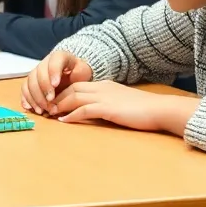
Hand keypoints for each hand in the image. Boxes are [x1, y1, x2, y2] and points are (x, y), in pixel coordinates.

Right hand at [21, 51, 92, 114]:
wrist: (74, 75)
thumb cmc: (79, 74)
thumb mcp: (83, 71)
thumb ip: (79, 75)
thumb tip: (71, 86)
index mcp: (59, 57)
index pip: (53, 62)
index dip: (52, 72)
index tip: (55, 85)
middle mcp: (44, 63)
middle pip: (38, 74)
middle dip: (43, 89)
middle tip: (50, 101)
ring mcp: (36, 73)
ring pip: (29, 83)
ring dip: (34, 97)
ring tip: (42, 109)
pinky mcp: (31, 83)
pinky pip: (24, 89)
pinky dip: (26, 99)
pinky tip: (30, 108)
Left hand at [51, 81, 199, 134]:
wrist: (160, 109)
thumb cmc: (144, 110)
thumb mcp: (121, 102)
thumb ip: (107, 103)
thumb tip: (95, 111)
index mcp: (105, 85)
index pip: (77, 85)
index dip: (63, 93)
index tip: (52, 102)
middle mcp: (102, 87)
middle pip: (71, 88)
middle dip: (56, 98)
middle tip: (45, 108)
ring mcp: (105, 97)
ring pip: (74, 97)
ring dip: (59, 106)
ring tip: (49, 114)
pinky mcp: (108, 108)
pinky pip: (84, 109)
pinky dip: (71, 115)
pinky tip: (63, 121)